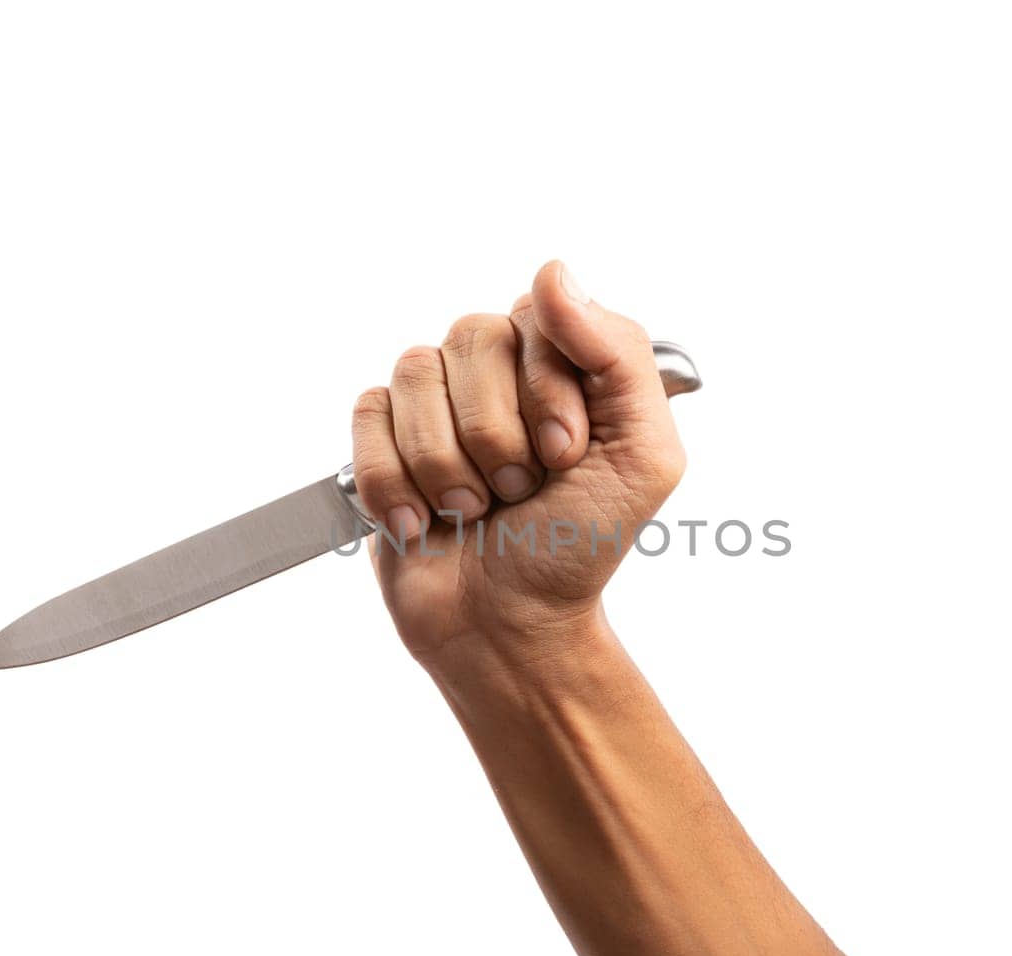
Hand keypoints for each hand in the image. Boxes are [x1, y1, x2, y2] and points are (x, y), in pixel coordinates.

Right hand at [349, 261, 685, 666]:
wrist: (509, 627)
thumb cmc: (578, 547)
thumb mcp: (643, 457)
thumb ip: (621, 355)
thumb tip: (553, 273)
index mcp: (564, 363)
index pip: (537, 314)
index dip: (546, 388)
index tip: (566, 455)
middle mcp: (497, 369)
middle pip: (471, 335)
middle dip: (498, 432)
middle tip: (520, 490)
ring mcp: (435, 401)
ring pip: (415, 372)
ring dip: (449, 464)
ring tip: (476, 509)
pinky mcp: (380, 438)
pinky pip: (368, 414)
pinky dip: (396, 480)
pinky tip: (426, 521)